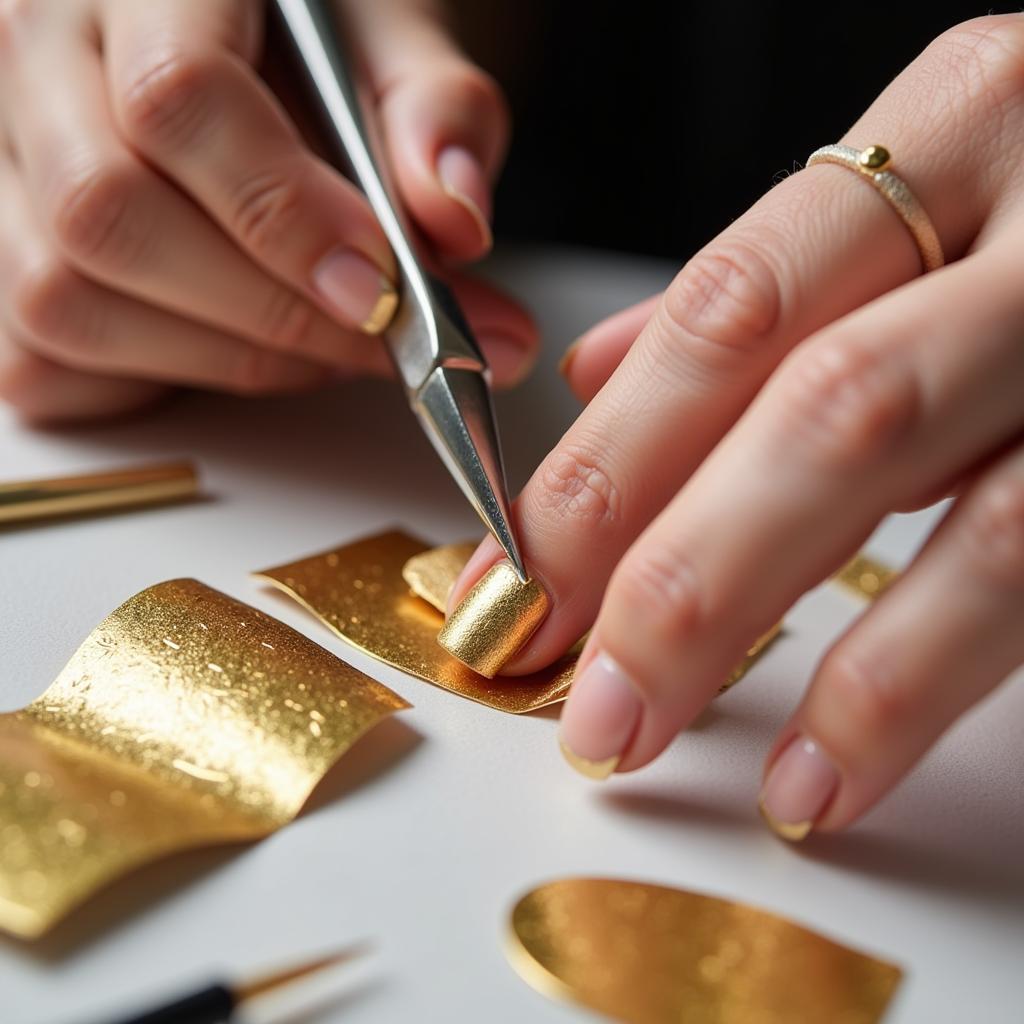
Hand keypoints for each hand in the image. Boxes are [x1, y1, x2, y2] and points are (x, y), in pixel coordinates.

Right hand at [0, 0, 535, 421]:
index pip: (178, 100)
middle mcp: (36, 57)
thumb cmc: (315, 42)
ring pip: (67, 300)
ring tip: (327, 343)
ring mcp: (1, 161)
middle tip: (381, 334)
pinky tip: (239, 346)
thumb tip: (454, 222)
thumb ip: (436, 114)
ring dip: (225, 358)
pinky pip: (46, 359)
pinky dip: (158, 381)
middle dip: (269, 311)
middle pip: (109, 215)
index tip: (380, 286)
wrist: (249, 42)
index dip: (285, 215)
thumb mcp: (392, 44)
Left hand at [450, 15, 1023, 835]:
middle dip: (667, 564)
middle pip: (808, 397)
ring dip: (767, 630)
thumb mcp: (932, 200)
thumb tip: (596, 372)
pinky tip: (825, 764)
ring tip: (652, 734)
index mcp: (959, 120)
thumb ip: (769, 289)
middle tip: (574, 688)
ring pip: (917, 475)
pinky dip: (913, 673)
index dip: (605, 460)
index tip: (518, 577)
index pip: (725, 310)